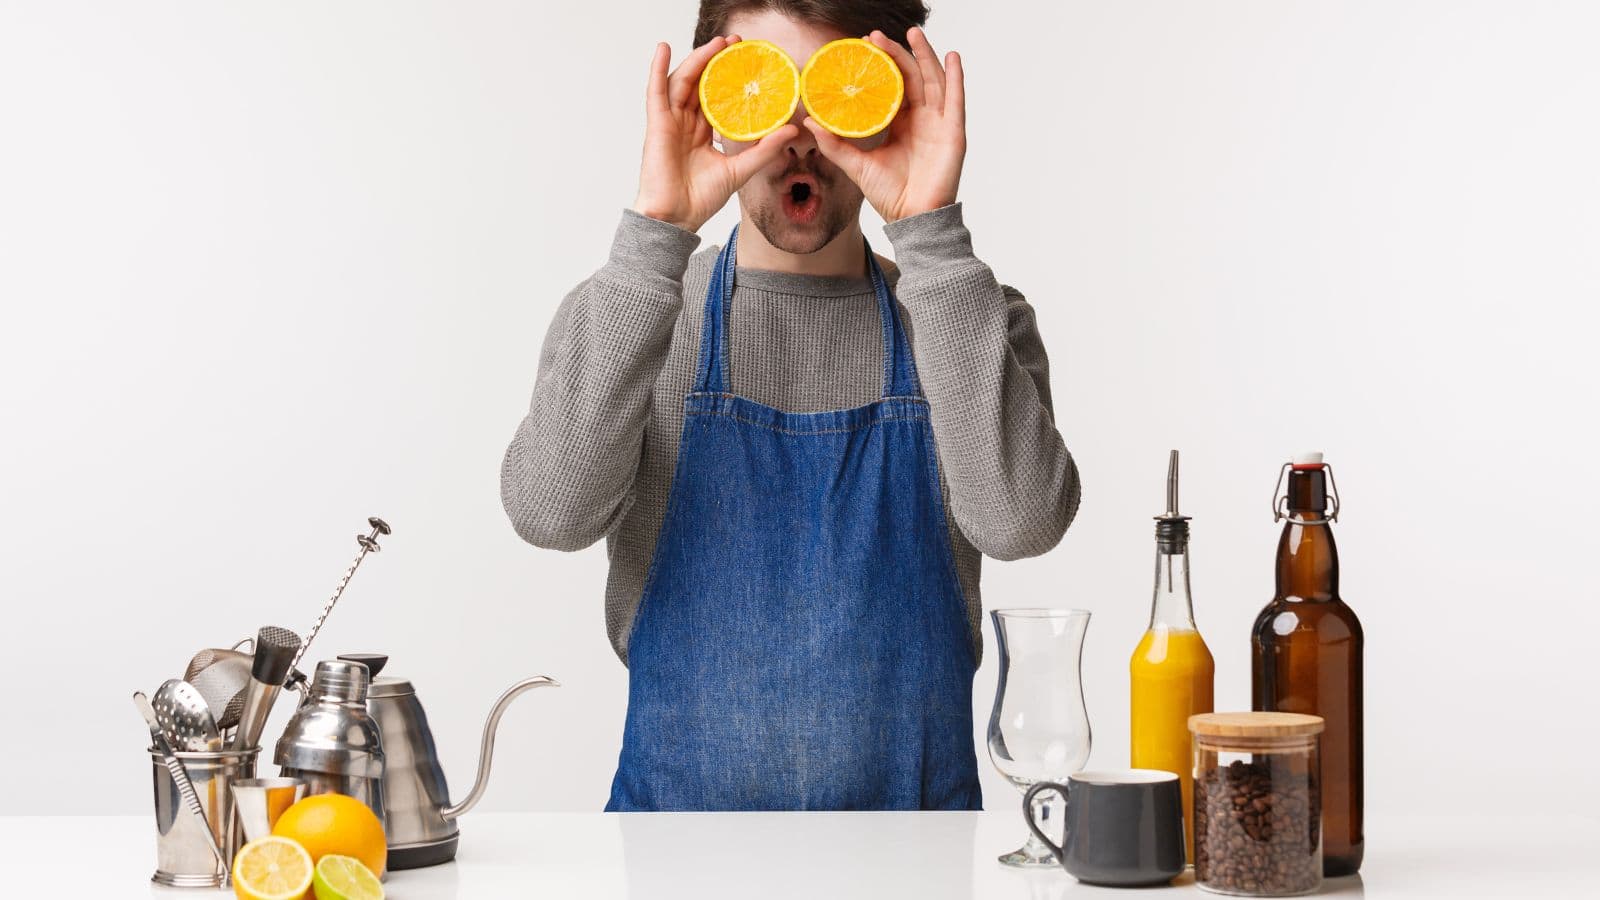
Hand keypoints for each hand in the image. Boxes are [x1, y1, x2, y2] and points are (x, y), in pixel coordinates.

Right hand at [632, 37, 798, 232]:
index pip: (717, 96)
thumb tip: (792, 130)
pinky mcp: (657, 125)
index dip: (730, 77)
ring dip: (697, 59)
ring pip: (682, 81)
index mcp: (704, 132)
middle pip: (700, 83)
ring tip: (715, 43)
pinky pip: (656, 91)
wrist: (678, 218)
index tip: (748, 60)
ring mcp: (671, 122)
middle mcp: (687, 123)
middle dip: (716, 61)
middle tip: (735, 44)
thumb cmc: (702, 198)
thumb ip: (765, 149)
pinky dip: (657, 68)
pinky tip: (664, 48)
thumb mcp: (741, 169)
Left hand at [802, 27, 965, 223]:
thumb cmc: (889, 194)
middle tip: (877, 36)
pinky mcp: (953, 133)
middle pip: (912, 76)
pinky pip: (956, 100)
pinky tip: (952, 57)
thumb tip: (810, 122)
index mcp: (901, 123)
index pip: (893, 85)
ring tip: (912, 33)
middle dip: (897, 54)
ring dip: (925, 55)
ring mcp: (939, 124)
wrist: (910, 218)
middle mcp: (922, 119)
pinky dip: (956, 77)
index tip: (864, 46)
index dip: (882, 65)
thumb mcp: (856, 165)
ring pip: (933, 81)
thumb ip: (835, 145)